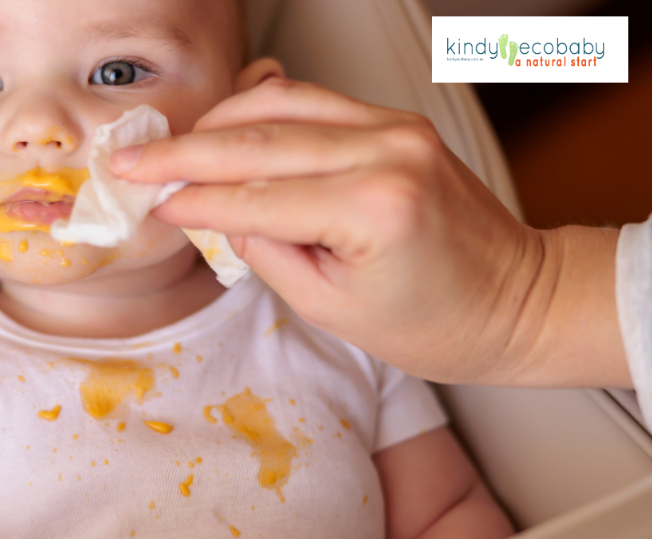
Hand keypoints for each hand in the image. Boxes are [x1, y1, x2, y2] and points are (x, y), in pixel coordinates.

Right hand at [113, 76, 628, 386]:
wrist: (519, 302)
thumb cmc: (442, 324)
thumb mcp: (334, 311)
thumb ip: (269, 253)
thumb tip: (222, 215)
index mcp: (372, 208)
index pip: (253, 197)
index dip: (191, 201)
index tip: (147, 202)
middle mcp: (385, 152)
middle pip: (257, 139)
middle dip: (184, 152)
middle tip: (132, 163)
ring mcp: (394, 129)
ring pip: (280, 103)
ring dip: (217, 122)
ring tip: (172, 145)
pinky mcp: (396, 123)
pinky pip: (314, 102)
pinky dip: (263, 110)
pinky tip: (229, 124)